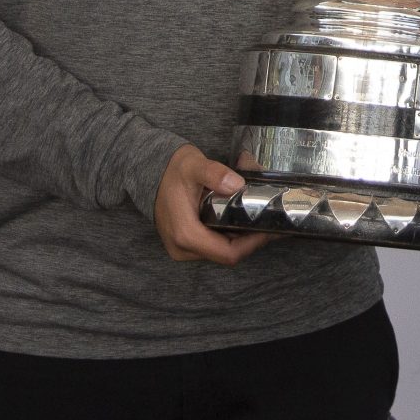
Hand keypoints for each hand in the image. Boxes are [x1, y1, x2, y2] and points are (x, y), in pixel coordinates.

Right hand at [153, 144, 268, 265]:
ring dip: (240, 237)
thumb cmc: (172, 170)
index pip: (228, 253)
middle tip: (268, 219)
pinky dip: (228, 234)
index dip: (253, 243)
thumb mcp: (194, 165)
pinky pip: (213, 246)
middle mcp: (182, 247)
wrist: (150, 172)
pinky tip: (239, 218)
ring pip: (221, 251)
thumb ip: (215, 173)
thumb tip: (238, 185)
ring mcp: (182, 248)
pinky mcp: (184, 244)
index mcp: (186, 234)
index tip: (270, 228)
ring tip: (256, 216)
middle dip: (250, 239)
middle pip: (227, 254)